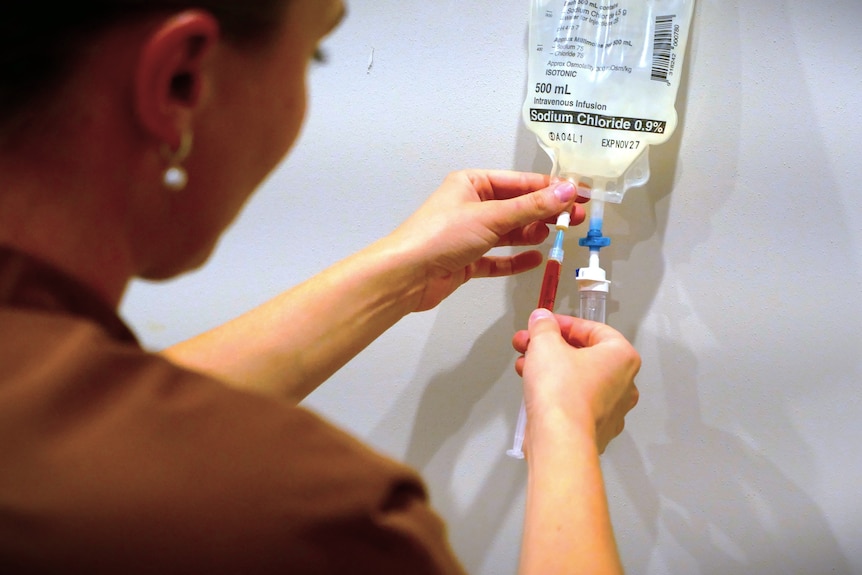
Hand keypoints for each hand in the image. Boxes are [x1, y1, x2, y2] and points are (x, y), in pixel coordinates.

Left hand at [387, 170, 583, 311]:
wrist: (406, 276)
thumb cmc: (442, 236)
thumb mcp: (491, 217)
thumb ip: (531, 207)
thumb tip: (567, 191)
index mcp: (472, 184)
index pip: (520, 183)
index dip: (551, 188)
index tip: (580, 194)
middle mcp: (470, 205)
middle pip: (516, 207)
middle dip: (546, 212)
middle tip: (576, 219)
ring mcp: (468, 234)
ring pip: (508, 232)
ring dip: (532, 234)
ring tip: (557, 235)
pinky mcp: (466, 261)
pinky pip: (497, 258)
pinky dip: (515, 259)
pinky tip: (535, 260)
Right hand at [513, 309, 639, 453]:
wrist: (559, 440)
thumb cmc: (561, 392)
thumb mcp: (545, 344)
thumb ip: (543, 326)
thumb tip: (542, 319)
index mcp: (622, 357)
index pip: (593, 329)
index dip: (563, 323)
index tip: (543, 325)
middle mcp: (624, 384)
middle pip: (584, 355)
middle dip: (551, 347)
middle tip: (528, 343)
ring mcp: (612, 410)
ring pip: (578, 379)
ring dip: (550, 368)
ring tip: (524, 366)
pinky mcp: (596, 429)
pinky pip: (575, 402)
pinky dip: (556, 393)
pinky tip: (533, 390)